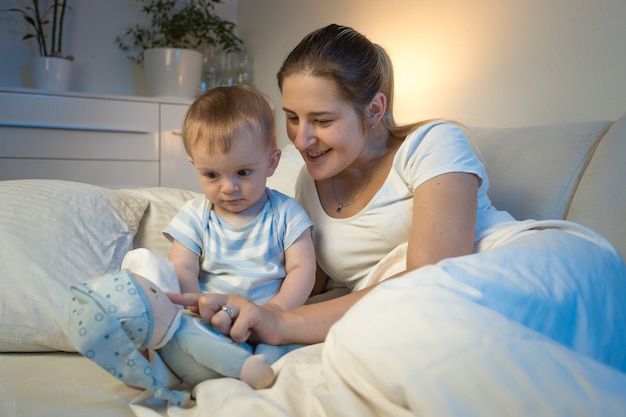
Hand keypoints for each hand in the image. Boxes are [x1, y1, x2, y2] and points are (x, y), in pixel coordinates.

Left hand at [167, 292, 283, 344]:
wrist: (275, 327)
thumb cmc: (248, 326)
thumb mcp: (227, 322)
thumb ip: (211, 316)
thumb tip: (190, 310)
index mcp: (221, 300)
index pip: (197, 297)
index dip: (180, 298)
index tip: (164, 297)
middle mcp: (230, 298)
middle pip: (204, 304)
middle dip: (209, 319)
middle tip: (224, 327)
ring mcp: (241, 304)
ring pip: (219, 320)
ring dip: (226, 332)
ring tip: (238, 332)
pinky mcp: (253, 312)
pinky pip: (235, 331)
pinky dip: (240, 338)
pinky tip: (248, 335)